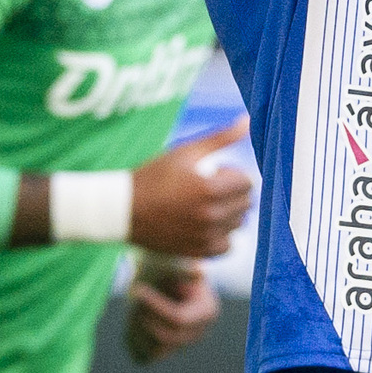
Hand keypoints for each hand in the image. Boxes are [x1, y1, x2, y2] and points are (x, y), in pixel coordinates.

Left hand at [124, 252, 221, 363]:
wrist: (154, 271)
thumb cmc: (163, 262)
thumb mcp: (169, 262)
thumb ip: (180, 269)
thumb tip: (198, 273)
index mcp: (207, 312)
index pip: (179, 319)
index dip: (155, 306)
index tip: (137, 288)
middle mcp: (197, 333)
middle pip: (164, 337)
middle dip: (144, 316)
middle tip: (134, 292)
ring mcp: (180, 346)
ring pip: (152, 351)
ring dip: (136, 327)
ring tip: (134, 303)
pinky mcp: (162, 353)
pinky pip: (142, 357)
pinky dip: (132, 338)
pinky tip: (133, 317)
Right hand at [130, 119, 252, 257]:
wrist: (123, 210)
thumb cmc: (154, 176)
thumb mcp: (185, 152)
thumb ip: (220, 138)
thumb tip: (248, 121)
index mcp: (210, 188)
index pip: (247, 182)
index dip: (231, 174)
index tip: (213, 173)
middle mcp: (210, 215)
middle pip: (246, 204)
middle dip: (233, 193)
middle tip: (209, 189)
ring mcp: (205, 236)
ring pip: (239, 224)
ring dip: (229, 214)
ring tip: (206, 206)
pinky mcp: (198, 252)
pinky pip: (228, 246)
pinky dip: (221, 236)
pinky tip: (205, 225)